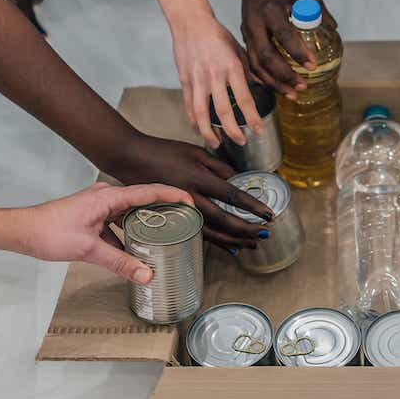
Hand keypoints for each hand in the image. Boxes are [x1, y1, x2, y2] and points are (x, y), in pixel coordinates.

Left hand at [12, 182, 194, 283]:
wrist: (21, 231)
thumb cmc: (48, 232)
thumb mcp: (88, 250)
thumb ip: (119, 263)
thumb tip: (145, 274)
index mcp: (108, 197)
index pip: (148, 191)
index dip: (172, 195)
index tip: (191, 201)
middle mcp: (105, 196)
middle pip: (142, 200)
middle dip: (163, 210)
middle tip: (183, 221)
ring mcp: (98, 205)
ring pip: (129, 213)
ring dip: (143, 224)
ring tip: (162, 236)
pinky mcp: (91, 215)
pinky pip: (116, 222)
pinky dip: (126, 233)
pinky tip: (131, 250)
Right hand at [105, 133, 272, 248]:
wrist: (130, 158)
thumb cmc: (164, 151)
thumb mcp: (196, 151)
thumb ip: (219, 167)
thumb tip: (240, 180)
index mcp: (197, 178)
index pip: (231, 195)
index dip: (252, 206)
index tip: (269, 214)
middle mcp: (189, 197)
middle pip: (223, 220)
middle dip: (246, 229)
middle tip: (265, 233)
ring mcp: (178, 210)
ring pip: (210, 233)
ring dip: (234, 240)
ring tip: (253, 244)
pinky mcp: (171, 217)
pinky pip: (197, 235)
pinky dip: (216, 242)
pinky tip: (231, 247)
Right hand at [170, 10, 262, 149]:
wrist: (191, 22)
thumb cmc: (217, 34)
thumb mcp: (239, 50)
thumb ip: (249, 71)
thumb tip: (262, 86)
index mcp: (231, 67)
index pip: (244, 99)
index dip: (252, 118)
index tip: (258, 130)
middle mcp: (214, 75)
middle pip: (223, 111)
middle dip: (233, 130)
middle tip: (242, 142)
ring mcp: (197, 79)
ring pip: (201, 113)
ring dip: (209, 132)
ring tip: (217, 144)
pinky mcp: (184, 80)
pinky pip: (188, 105)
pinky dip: (193, 121)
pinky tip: (200, 130)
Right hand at [238, 0, 334, 97]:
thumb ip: (320, 12)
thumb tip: (334, 31)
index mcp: (270, 9)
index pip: (283, 34)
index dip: (298, 52)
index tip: (313, 65)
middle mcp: (255, 23)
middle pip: (266, 56)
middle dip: (284, 75)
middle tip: (302, 86)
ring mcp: (247, 32)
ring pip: (256, 64)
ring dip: (273, 82)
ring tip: (292, 94)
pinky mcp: (245, 38)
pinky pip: (251, 63)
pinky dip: (262, 78)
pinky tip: (276, 87)